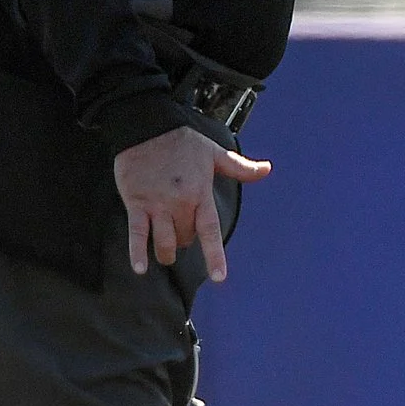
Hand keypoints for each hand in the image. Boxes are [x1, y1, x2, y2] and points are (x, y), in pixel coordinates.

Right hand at [113, 124, 270, 282]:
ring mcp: (157, 204)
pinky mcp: (136, 203)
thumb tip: (267, 169)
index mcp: (200, 194)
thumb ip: (240, 168)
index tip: (219, 278)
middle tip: (181, 231)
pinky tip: (139, 269)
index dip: (214, 256)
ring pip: (163, 242)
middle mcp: (180, 203)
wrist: (147, 127)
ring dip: (165, 252)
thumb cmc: (182, 142)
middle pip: (185, 239)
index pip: (210, 230)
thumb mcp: (214, 154)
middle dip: (184, 241)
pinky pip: (136, 233)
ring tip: (165, 252)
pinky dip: (137, 252)